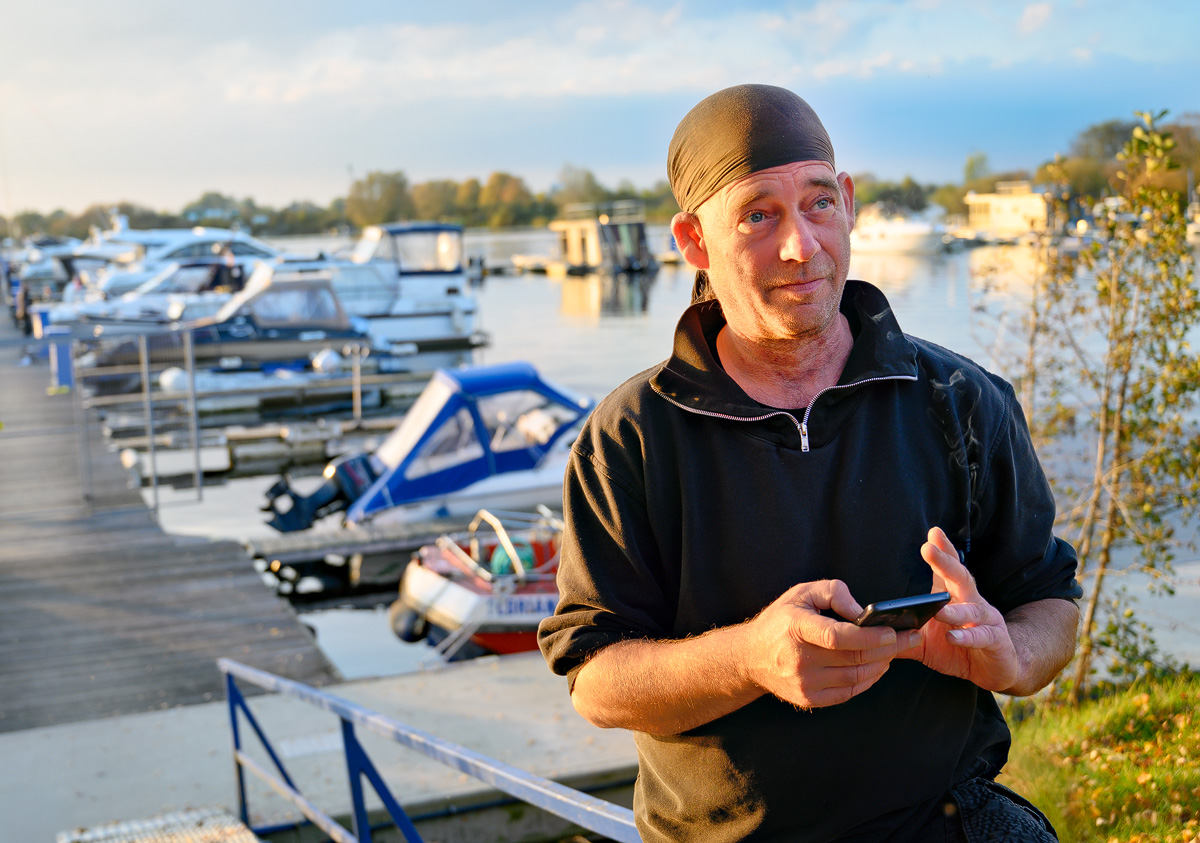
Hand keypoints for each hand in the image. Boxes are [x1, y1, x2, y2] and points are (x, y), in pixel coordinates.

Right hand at [740, 579, 922, 708]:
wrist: (751, 657)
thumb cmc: (781, 621)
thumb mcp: (802, 593)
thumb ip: (834, 592)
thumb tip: (862, 612)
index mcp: (796, 628)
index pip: (838, 637)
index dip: (870, 636)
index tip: (893, 631)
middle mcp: (799, 659)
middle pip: (854, 657)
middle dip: (889, 648)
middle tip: (911, 638)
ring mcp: (804, 683)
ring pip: (856, 676)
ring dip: (882, 664)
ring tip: (895, 650)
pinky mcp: (809, 699)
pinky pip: (849, 692)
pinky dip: (868, 679)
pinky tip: (877, 666)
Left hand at [901, 527, 1020, 692]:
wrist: (994, 668)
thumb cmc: (957, 649)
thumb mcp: (923, 644)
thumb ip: (901, 637)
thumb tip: (871, 634)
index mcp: (954, 597)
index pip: (948, 570)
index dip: (942, 551)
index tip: (932, 532)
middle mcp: (971, 602)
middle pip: (960, 578)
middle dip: (945, 562)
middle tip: (928, 549)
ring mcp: (986, 620)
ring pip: (972, 609)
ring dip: (956, 610)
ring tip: (940, 611)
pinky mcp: (995, 641)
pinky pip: (982, 637)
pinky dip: (967, 636)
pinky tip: (953, 637)